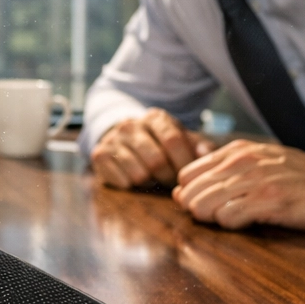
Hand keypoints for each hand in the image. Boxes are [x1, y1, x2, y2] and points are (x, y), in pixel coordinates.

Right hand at [90, 109, 215, 188]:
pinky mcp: (99, 155)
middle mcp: (131, 125)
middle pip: (156, 161)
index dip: (183, 163)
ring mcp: (113, 139)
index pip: (173, 140)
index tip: (188, 176)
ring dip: (150, 183)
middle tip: (171, 183)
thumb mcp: (182, 140)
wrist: (123, 139)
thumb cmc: (159, 143)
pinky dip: (133, 186)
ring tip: (154, 179)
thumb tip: (205, 155)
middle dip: (168, 178)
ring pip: (139, 174)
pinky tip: (136, 180)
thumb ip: (200, 146)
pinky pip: (122, 181)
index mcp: (155, 118)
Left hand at [172, 141, 304, 229]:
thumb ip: (224, 173)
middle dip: (196, 211)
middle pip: (191, 193)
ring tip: (236, 221)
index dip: (190, 195)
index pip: (186, 175)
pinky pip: (230, 217)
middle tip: (220, 219)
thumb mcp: (262, 164)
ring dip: (212, 220)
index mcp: (238, 151)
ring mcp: (257, 180)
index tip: (207, 207)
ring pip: (205, 205)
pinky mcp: (272, 201)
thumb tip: (181, 193)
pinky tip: (249, 224)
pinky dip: (231, 226)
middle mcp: (243, 161)